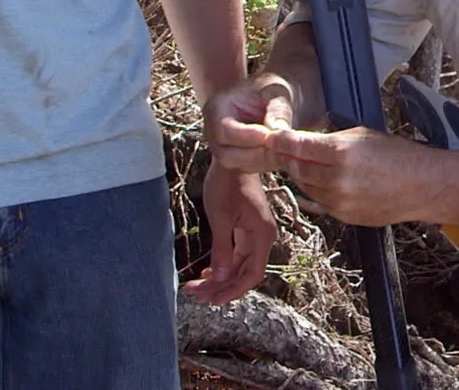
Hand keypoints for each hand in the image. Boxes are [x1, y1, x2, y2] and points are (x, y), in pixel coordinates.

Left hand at [183, 161, 275, 303]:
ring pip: (238, 265)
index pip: (252, 274)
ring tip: (196, 288)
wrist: (232, 158)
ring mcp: (255, 233)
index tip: (212, 300)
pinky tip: (207, 273)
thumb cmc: (226, 184)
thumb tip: (221, 278)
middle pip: (244, 273)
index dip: (233, 290)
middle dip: (220, 287)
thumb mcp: (221, 218)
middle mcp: (262, 237)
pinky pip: (237, 254)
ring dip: (219, 278)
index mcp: (262, 235)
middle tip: (195, 296)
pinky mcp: (247, 227)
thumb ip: (223, 249)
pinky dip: (222, 265)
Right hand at [203, 75, 302, 173]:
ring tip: (291, 149)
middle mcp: (213, 131)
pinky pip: (251, 168)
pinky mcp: (237, 159)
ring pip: (240, 166)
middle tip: (288, 149)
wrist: (281, 95)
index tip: (275, 137)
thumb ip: (278, 110)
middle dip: (260, 155)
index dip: (250, 137)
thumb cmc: (276, 87)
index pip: (225, 131)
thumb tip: (277, 132)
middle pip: (228, 155)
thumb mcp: (279, 91)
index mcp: (216, 107)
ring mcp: (223, 147)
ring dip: (267, 162)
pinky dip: (270, 164)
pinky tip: (288, 155)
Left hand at [270, 126, 442, 226]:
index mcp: (341, 153)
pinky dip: (317, 191)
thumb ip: (331, 139)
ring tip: (311, 165)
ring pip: (305, 187)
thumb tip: (305, 141)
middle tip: (286, 150)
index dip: (281, 141)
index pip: (298, 146)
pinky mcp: (343, 217)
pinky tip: (325, 182)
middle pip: (297, 168)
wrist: (422, 186)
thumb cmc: (398, 155)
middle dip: (290, 158)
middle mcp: (336, 180)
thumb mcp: (363, 135)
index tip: (270, 137)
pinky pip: (319, 203)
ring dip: (303, 176)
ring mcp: (339, 202)